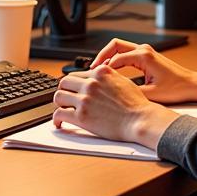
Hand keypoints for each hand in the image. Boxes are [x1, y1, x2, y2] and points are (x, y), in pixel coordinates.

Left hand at [52, 63, 179, 146]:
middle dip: (64, 90)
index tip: (72, 89)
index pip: (77, 74)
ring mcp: (85, 99)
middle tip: (65, 98)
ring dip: (59, 103)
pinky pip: (59, 114)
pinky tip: (59, 122)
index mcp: (101, 72)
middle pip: (64, 82)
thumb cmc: (136, 104)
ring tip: (62, 109)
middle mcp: (91, 83)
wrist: (140, 119)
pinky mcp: (81, 116)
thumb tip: (98, 78)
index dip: (73, 83)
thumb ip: (108, 76)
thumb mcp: (123, 80)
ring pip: (58, 96)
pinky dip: (56, 119)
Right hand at [89, 39, 196, 105]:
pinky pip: (126, 53)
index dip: (103, 68)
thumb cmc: (176, 88)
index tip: (94, 78)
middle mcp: (144, 50)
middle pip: (115, 45)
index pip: (115, 58)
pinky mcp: (146, 56)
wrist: (191, 85)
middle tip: (91, 69)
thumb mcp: (151, 94)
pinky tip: (110, 72)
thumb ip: (131, 92)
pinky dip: (116, 60)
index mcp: (144, 56)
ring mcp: (145, 51)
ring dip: (108, 56)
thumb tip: (113, 93)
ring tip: (98, 71)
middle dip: (101, 56)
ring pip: (119, 48)